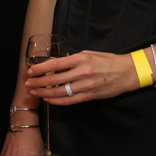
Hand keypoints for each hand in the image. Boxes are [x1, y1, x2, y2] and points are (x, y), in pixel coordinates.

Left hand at [26, 50, 140, 104]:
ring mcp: (86, 86)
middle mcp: (82, 73)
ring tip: (35, 92)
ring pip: (60, 92)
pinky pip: (70, 101)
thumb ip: (71, 59)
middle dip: (38, 82)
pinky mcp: (90, 96)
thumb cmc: (107, 61)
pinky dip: (57, 101)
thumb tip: (55, 62)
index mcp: (81, 59)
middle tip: (28, 83)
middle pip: (55, 80)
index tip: (30, 71)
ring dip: (45, 93)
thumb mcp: (88, 54)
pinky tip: (49, 99)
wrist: (127, 73)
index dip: (40, 69)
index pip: (55, 64)